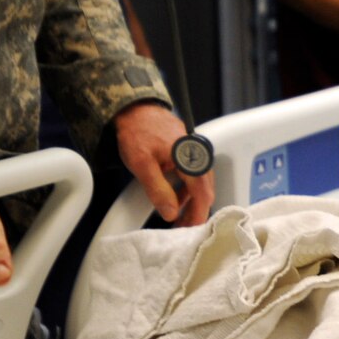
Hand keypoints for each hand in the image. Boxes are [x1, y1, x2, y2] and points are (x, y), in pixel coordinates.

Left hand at [115, 102, 214, 225]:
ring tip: (176, 215)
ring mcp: (194, 151)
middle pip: (205, 189)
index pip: (202, 193)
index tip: (193, 230)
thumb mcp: (142, 165)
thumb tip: (170, 213)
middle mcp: (197, 154)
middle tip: (182, 227)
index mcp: (190, 158)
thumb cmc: (136, 132)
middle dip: (195, 210)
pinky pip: (193, 172)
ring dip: (190, 200)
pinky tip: (174, 196)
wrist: (133, 108)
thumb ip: (158, 190)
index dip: (199, 214)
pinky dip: (186, 188)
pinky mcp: (188, 150)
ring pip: (199, 182)